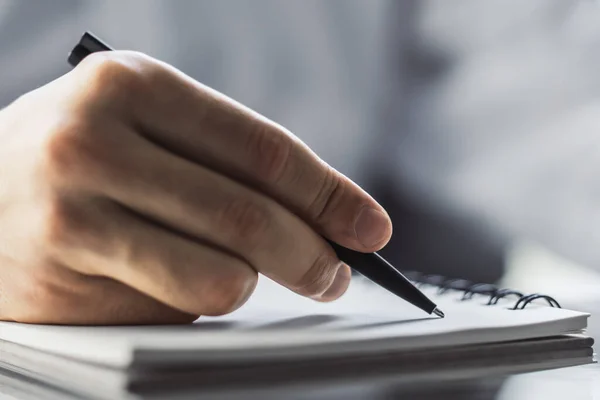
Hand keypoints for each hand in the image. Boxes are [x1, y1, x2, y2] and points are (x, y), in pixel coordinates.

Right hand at [0, 52, 391, 324]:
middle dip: (312, 255)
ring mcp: (74, 211)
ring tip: (249, 277)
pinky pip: (173, 309)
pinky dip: (199, 305)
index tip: (370, 227)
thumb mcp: (146, 125)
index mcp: (134, 86)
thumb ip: (226, 163)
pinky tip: (185, 284)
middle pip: (248, 216)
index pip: (263, 150)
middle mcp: (97, 140)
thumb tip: (322, 215)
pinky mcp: (63, 276)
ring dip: (254, 285)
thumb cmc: (79, 155)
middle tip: (334, 273)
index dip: (330, 194)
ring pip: (219, 276)